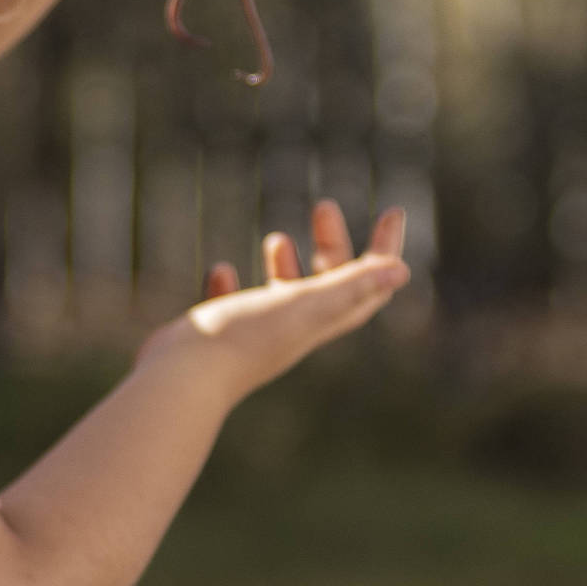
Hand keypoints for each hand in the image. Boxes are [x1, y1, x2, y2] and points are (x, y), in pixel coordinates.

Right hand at [139, 200, 408, 404]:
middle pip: (329, 285)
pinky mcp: (219, 335)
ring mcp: (257, 333)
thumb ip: (348, 287)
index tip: (393, 211)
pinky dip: (233, 286)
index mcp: (319, 320)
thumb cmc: (244, 338)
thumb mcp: (302, 305)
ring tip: (276, 239)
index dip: (385, 248)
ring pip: (283, 297)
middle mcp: (294, 328)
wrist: (183, 379)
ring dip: (288, 266)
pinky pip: (234, 307)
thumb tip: (403, 271)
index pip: (368, 284)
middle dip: (332, 245)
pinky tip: (222, 271)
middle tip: (324, 206)